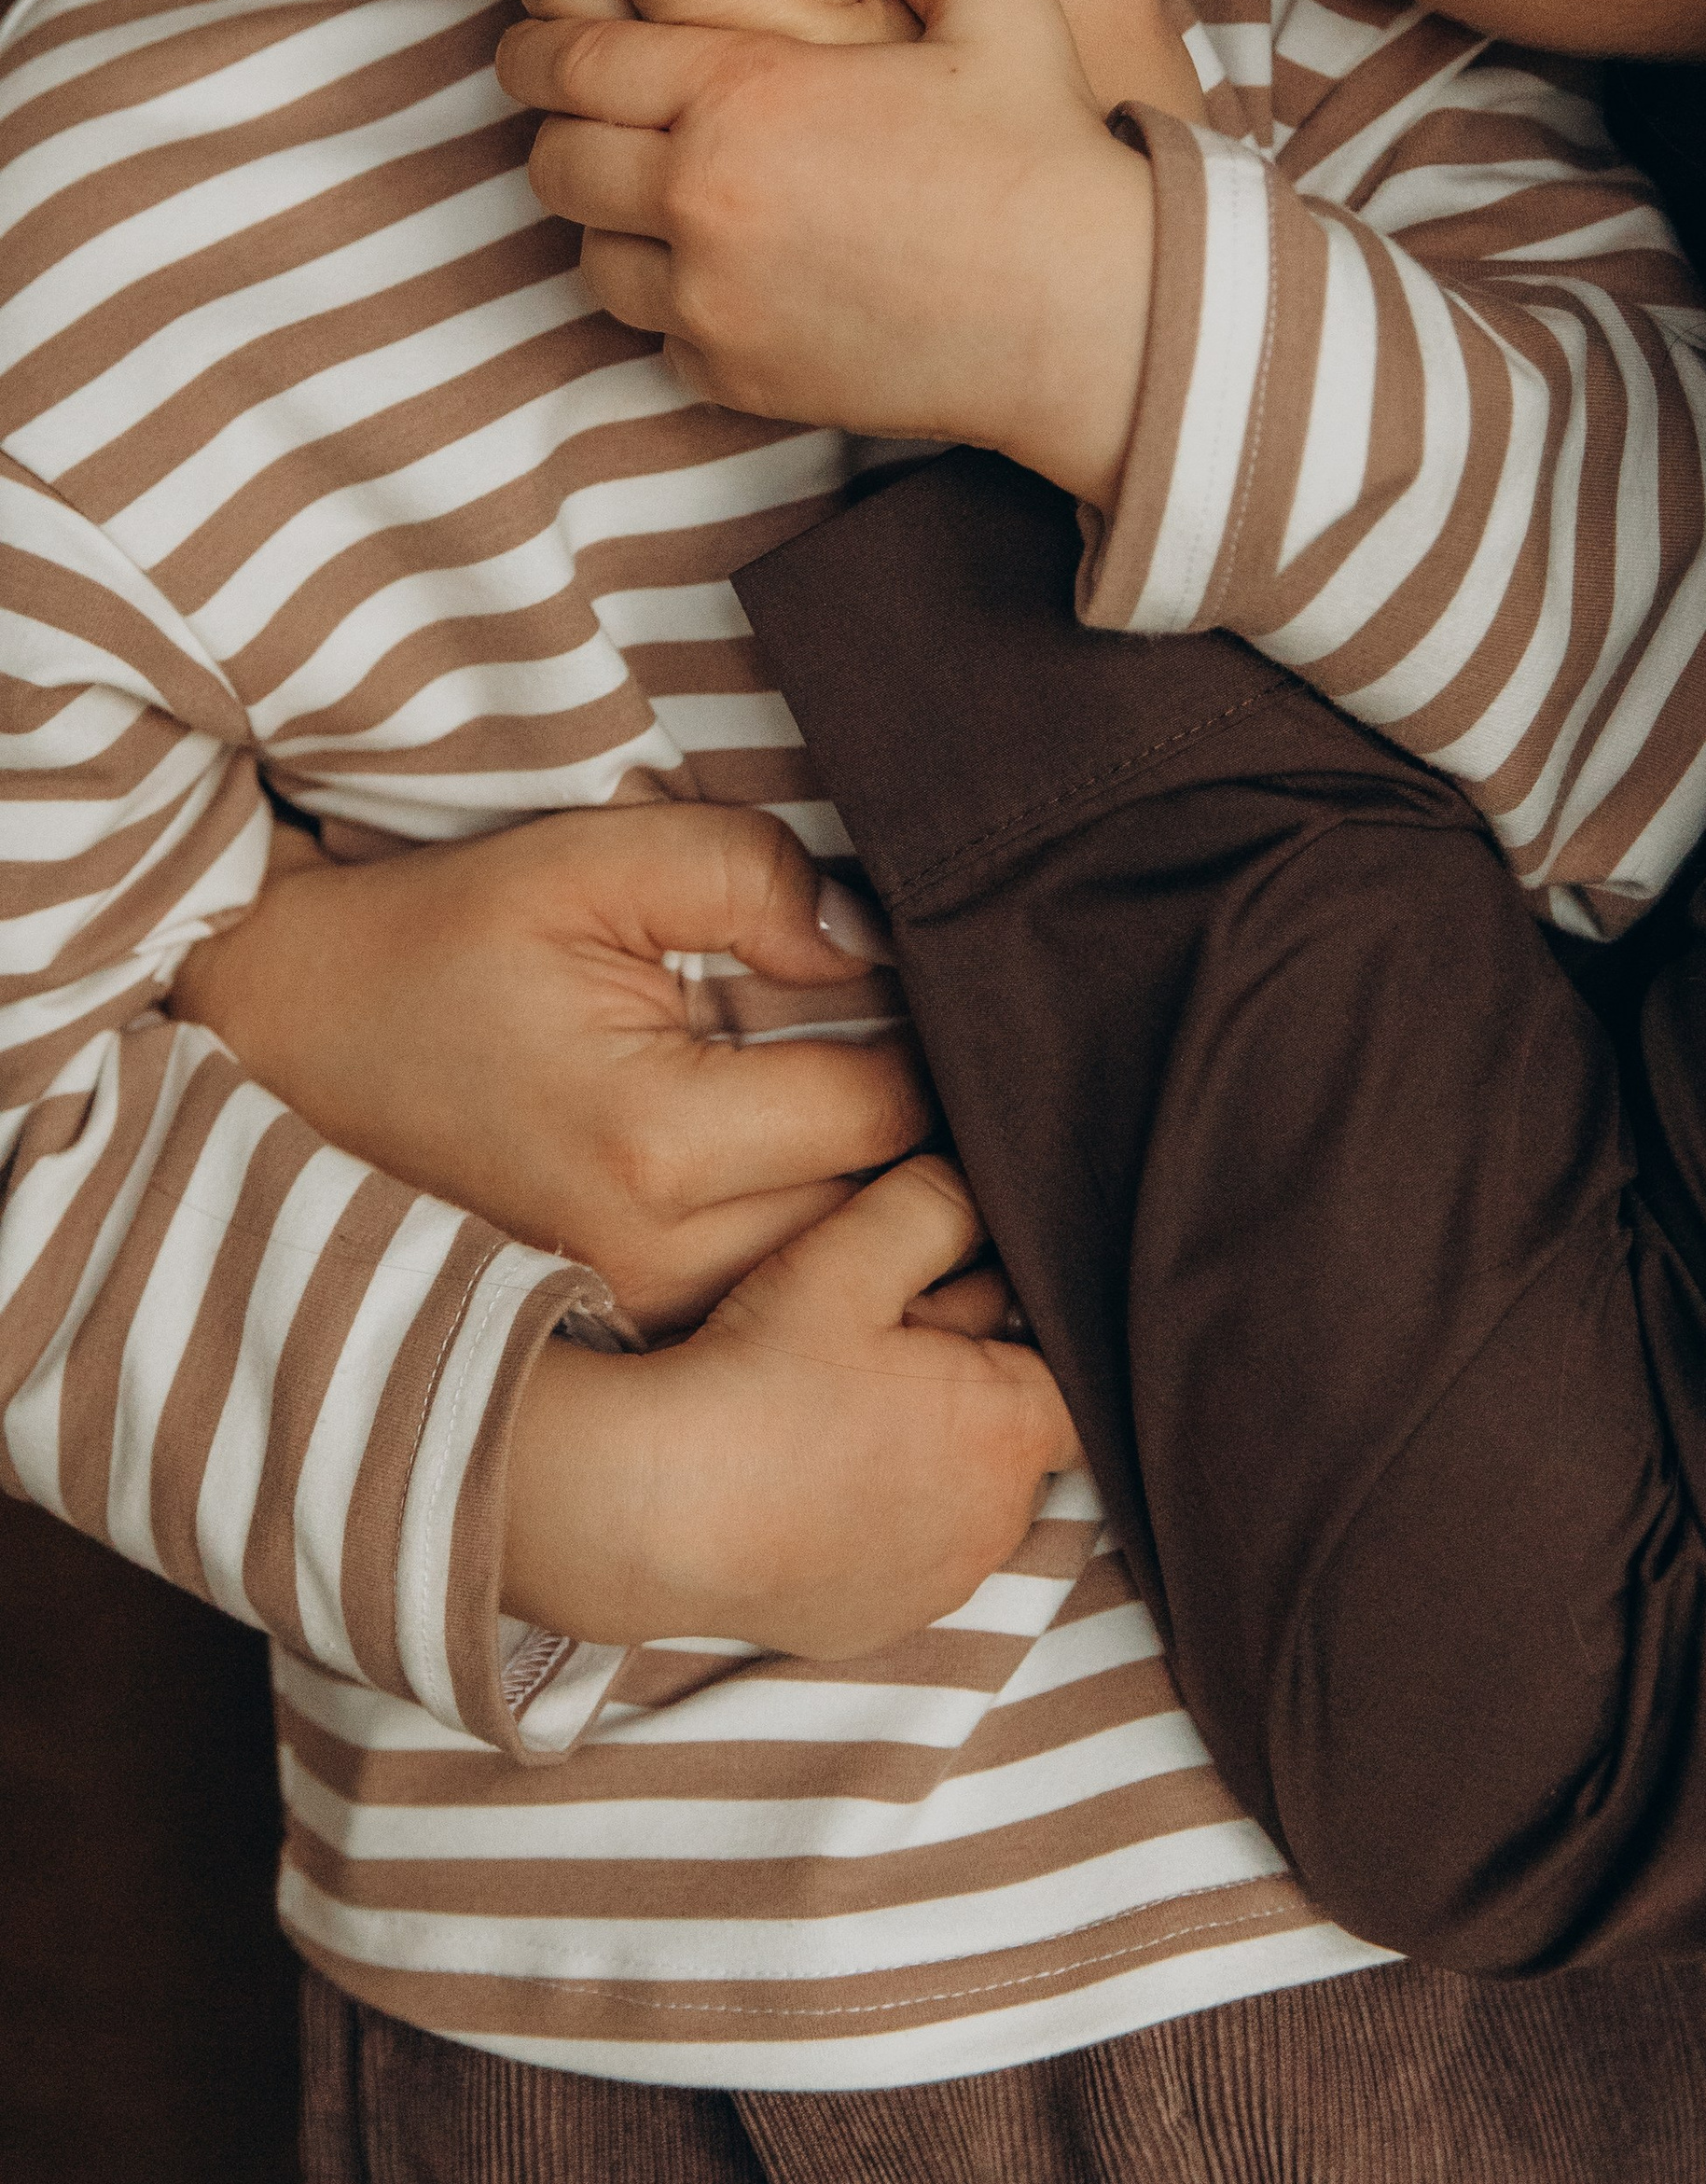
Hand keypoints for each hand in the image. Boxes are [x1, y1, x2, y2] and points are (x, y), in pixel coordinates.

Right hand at [170, 803, 931, 1333]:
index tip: (924, 983)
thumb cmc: (443, 938)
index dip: (933, 1037)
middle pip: (885, 1216)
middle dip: (925, 1133)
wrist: (294, 1036)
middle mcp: (654, 1254)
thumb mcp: (590, 861)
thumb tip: (874, 940)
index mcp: (653, 1140)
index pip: (886, 1112)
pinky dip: (819, 1245)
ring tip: (875, 1104)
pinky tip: (809, 1167)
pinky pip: (780, 1299)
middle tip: (932, 1046)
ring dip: (880, 1199)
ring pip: (842, 1275)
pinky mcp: (625, 1322)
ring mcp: (637, 1308)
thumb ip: (749, 875)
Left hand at [495, 0, 1156, 498]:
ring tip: (672, 211)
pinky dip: (678, 311)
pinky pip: (656, 338)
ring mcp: (711, 300)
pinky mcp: (737, 378)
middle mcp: (702, 197)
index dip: (538, 52)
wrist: (1088, 317)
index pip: (567, 62)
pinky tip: (735, 283)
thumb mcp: (1001, 7)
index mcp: (740, 92)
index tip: (540, 53)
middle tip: (608, 129)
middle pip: (557, 163)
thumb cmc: (1048, 159)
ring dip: (618, 230)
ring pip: (590, 260)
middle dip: (573, 139)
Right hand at [506, 1153, 1080, 1659]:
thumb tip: (983, 1182)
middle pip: (1013, 1432)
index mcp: (1012, 1432)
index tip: (959, 1292)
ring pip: (957, 1497)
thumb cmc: (757, 1380)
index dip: (1020, 1322)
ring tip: (833, 1409)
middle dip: (969, 1385)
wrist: (648, 1511)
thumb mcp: (848, 1256)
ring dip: (922, 1455)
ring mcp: (934, 1587)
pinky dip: (871, 1518)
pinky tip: (805, 1475)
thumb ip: (937, 1204)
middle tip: (879, 1342)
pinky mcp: (872, 1626)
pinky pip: (898, 1556)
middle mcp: (996, 1526)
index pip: (1070, 1366)